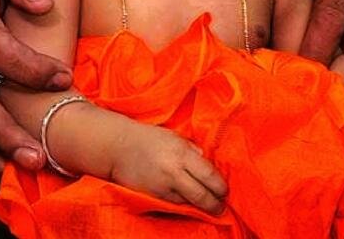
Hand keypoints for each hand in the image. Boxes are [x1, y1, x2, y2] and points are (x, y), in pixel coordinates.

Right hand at [110, 123, 227, 214]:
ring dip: (199, 206)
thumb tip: (208, 164)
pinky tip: (186, 202)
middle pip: (202, 196)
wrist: (118, 146)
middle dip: (215, 204)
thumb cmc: (149, 138)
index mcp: (182, 153)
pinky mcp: (152, 196)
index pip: (209, 175)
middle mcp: (173, 171)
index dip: (220, 187)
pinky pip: (173, 205)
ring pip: (188, 204)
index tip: (225, 191)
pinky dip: (182, 205)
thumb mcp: (174, 137)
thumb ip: (192, 150)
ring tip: (206, 205)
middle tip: (220, 207)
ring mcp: (162, 186)